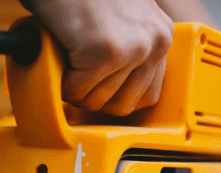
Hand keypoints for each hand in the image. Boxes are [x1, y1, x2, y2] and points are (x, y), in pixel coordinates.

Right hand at [23, 0, 173, 115]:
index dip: (116, 96)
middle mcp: (154, 43)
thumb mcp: (123, 19)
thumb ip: (129, 47)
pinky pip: (75, 91)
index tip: (99, 88)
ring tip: (68, 61)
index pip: (147, 94)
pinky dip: (60, 80)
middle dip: (95, 96)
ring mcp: (131, 49)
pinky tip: (60, 56)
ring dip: (75, 88)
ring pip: (97, 100)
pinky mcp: (104, 53)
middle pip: (123, 105)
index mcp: (160, 36)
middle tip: (79, 75)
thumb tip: (115, 87)